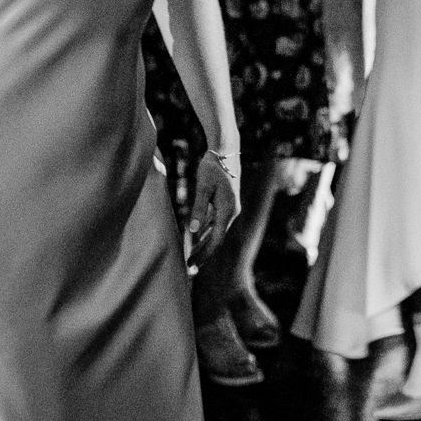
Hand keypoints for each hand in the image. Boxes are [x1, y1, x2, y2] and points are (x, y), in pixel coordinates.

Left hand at [187, 150, 240, 267]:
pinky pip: (216, 224)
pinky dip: (207, 233)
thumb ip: (199, 208)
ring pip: (216, 233)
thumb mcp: (203, 186)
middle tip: (189, 269)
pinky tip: (199, 238)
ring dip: (205, 245)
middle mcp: (231, 213)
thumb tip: (193, 231)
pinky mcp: (225, 204)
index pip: (216, 240)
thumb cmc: (212, 167)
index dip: (204, 255)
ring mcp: (230, 209)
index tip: (192, 266)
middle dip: (203, 254)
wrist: (225, 151)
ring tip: (192, 257)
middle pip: (217, 240)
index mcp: (228, 211)